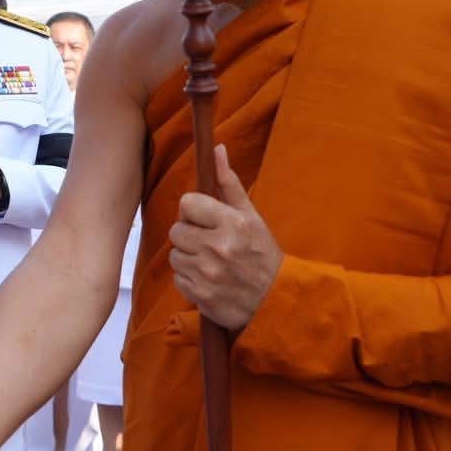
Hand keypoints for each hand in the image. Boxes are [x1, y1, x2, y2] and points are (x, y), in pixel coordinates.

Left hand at [166, 145, 283, 331]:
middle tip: (210, 243)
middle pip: (176, 230)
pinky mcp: (200, 295)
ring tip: (210, 263)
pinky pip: (178, 279)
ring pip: (175, 256)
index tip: (206, 220)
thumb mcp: (251, 217)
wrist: (275, 301)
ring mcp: (208, 273)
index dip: (194, 211)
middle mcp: (218, 247)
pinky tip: (208, 280)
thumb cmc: (262, 254)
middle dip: (190, 236)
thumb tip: (217, 150)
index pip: (187, 203)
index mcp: (232, 223)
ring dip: (188, 259)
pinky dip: (189, 280)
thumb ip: (229, 184)